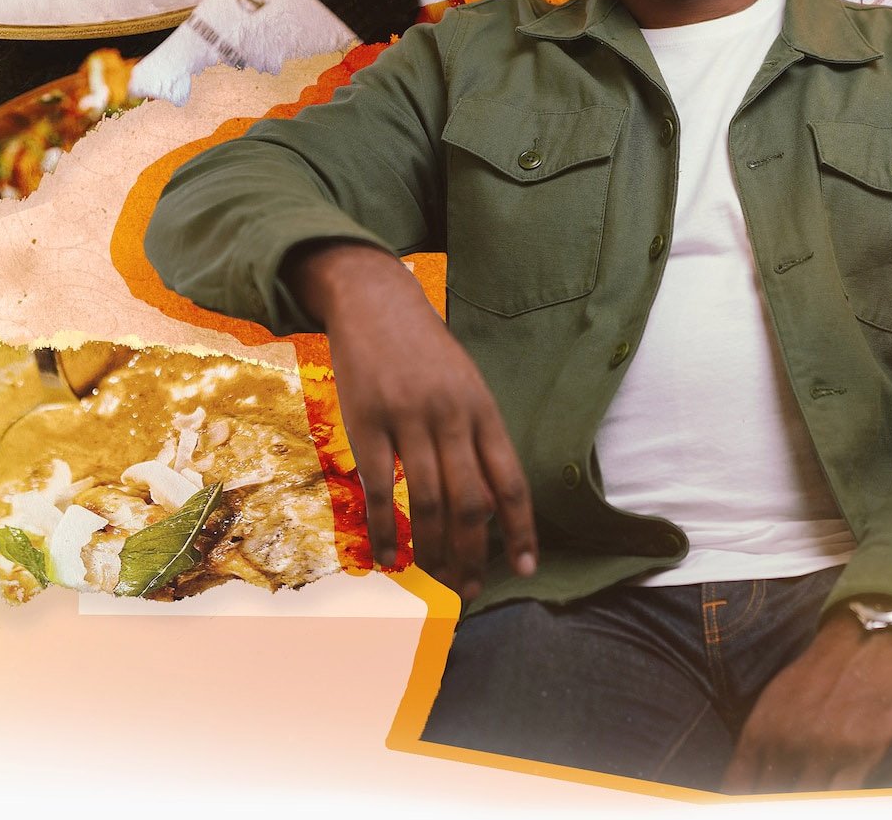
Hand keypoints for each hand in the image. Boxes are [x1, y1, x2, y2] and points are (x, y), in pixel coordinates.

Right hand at [287, 241, 537, 600]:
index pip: (510, 482)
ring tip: (435, 581)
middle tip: (471, 589)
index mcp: (483, 410)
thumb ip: (476, 438)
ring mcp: (409, 420)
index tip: (523, 568)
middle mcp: (452, 417)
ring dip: (433, 552)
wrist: (375, 301)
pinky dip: (385, 530)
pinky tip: (387, 557)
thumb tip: (487, 504)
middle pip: (470, 503)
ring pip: (427, 503)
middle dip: (473, 554)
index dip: (520, 530)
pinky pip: (380, 489)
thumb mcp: (466, 385)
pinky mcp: (367, 423)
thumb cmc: (425, 350)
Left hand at [722, 609, 891, 792]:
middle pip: (773, 797)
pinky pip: (842, 797)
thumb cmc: (820, 672)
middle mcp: (787, 745)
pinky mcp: (860, 757)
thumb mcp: (776, 700)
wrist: (868, 643)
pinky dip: (837, 802)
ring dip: (806, 803)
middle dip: (777, 802)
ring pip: (807, 801)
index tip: (753, 805)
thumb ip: (759, 743)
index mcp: (761, 731)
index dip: (746, 802)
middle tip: (783, 800)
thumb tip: (745, 783)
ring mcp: (824, 753)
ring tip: (808, 797)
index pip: (740, 786)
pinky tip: (833, 800)